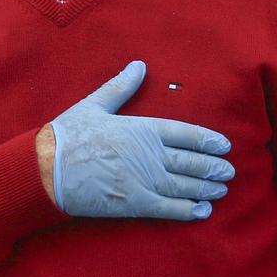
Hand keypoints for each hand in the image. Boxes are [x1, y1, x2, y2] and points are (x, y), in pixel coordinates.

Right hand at [43, 61, 233, 220]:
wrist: (47, 169)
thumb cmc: (68, 135)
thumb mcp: (94, 104)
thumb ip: (121, 86)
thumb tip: (139, 65)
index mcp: (142, 128)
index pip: (186, 133)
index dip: (208, 140)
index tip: (225, 145)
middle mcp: (149, 155)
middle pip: (191, 162)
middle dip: (213, 167)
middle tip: (229, 171)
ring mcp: (144, 180)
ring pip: (185, 185)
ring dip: (206, 188)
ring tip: (221, 190)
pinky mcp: (134, 203)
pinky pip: (168, 208)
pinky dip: (188, 211)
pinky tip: (202, 211)